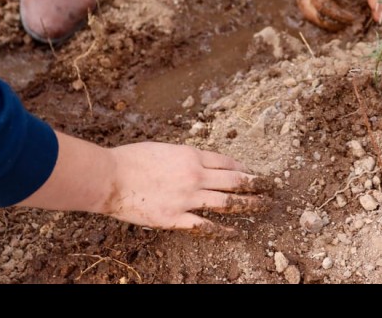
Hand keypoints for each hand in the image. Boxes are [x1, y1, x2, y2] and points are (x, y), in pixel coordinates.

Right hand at [105, 141, 271, 230]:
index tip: (253, 173)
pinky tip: (235, 233)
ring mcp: (187, 198)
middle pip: (235, 180)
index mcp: (192, 155)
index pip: (227, 162)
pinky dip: (223, 230)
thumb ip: (184, 157)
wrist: (109, 176)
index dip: (243, 168)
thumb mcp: (164, 148)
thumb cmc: (131, 159)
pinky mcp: (175, 218)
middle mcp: (195, 175)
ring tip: (264, 207)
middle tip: (272, 188)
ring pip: (227, 203)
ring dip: (249, 206)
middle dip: (256, 185)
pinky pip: (205, 225)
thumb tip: (198, 163)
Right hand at [288, 0, 358, 30]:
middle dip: (330, 24)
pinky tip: (333, 11)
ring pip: (307, 11)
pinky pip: (307, 3)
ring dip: (323, 20)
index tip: (356, 18)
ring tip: (342, 23)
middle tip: (349, 26)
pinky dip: (319, 11)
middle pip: (312, 15)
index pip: (325, 5)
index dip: (341, 15)